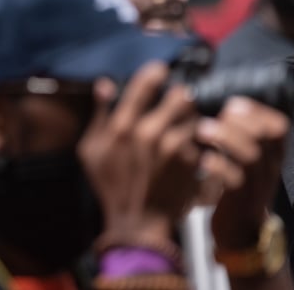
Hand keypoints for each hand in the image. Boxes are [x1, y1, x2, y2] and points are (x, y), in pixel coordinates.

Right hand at [79, 62, 201, 245]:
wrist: (136, 222)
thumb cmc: (110, 185)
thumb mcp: (91, 150)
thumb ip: (99, 115)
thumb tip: (105, 83)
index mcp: (122, 126)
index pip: (146, 83)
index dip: (155, 73)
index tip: (160, 70)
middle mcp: (149, 131)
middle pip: (180, 95)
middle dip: (180, 97)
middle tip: (178, 103)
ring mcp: (173, 147)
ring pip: (195, 116)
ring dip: (192, 118)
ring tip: (186, 125)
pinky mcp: (192, 161)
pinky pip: (201, 138)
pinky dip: (199, 139)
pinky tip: (192, 145)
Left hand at [198, 98, 288, 248]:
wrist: (238, 232)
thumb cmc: (235, 187)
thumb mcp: (242, 160)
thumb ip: (237, 135)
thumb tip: (216, 104)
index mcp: (272, 155)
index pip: (279, 126)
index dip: (259, 111)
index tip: (234, 103)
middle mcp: (269, 167)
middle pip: (267, 136)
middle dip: (242, 120)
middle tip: (217, 115)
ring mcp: (256, 184)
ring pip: (251, 155)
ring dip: (226, 138)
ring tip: (202, 130)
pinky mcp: (239, 200)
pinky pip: (234, 180)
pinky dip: (218, 166)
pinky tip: (203, 160)